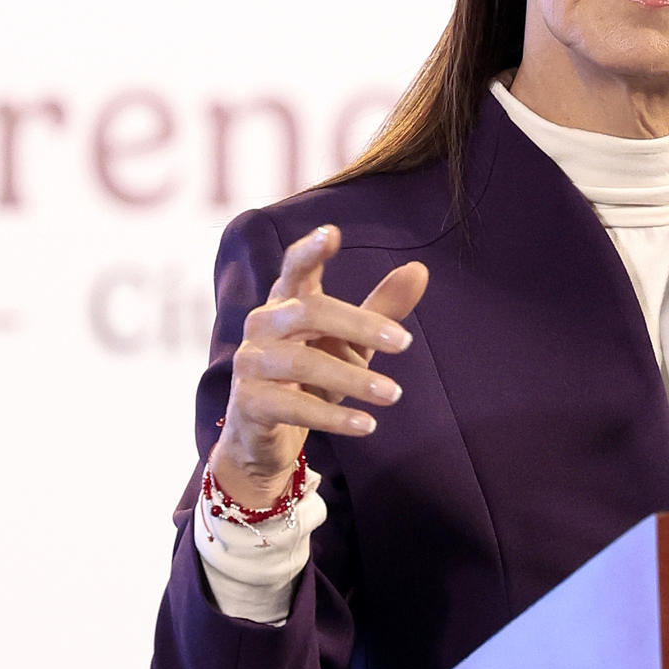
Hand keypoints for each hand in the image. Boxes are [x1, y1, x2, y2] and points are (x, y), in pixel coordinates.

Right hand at [209, 224, 427, 508]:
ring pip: (302, 362)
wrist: (267, 436)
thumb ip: (382, 308)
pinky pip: (294, 406)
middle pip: (310, 312)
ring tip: (394, 394)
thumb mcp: (351, 343)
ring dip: (354, 378)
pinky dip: (334, 417)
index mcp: (287, 302)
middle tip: (405, 343)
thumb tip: (419, 269)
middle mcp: (263, 324)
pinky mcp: (249, 403)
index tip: (332, 232)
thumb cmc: (312, 378)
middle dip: (361, 325)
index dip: (311, 250)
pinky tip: (367, 425)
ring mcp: (251, 363)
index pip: (295, 268)